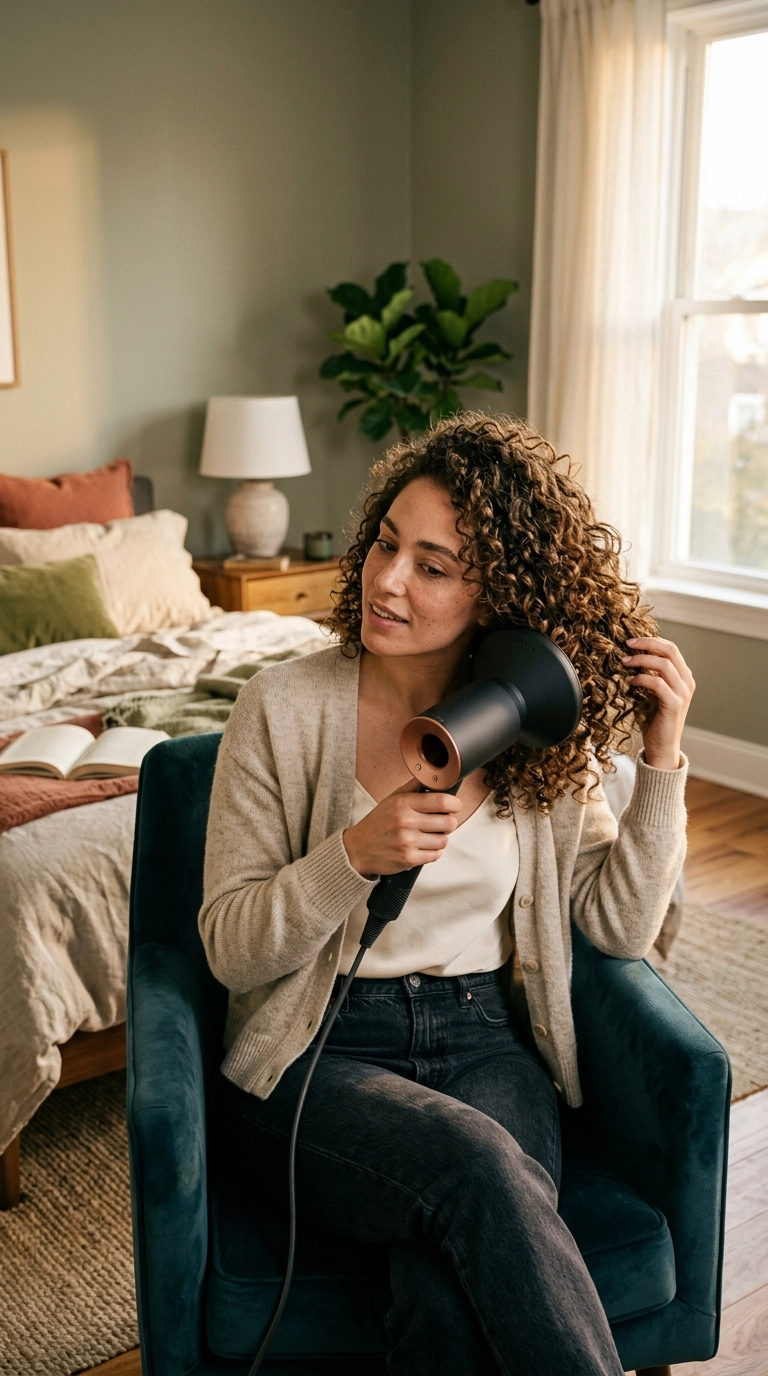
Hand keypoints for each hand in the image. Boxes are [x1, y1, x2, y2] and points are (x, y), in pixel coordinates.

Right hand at [343, 778, 461, 877]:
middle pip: (448, 822)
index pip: (441, 801)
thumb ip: (412, 788)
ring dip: (440, 839)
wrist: (358, 849)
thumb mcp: (391, 800)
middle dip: (450, 822)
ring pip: (444, 840)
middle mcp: (406, 822)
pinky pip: (436, 855)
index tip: (455, 806)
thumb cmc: (377, 823)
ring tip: (429, 836)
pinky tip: (422, 847)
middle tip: (443, 822)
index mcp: (403, 803)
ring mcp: (408, 842)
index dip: (455, 804)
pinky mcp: (409, 859)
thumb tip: (430, 775)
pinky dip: (433, 852)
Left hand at [622, 637, 694, 769]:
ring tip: (624, 661)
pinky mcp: (674, 704)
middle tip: (627, 644)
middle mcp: (686, 682)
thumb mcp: (651, 693)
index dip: (652, 640)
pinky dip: (642, 678)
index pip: (671, 649)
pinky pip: (657, 683)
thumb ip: (648, 675)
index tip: (632, 640)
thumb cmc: (654, 720)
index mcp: (683, 677)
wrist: (662, 747)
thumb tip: (630, 656)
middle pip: (670, 651)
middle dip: (647, 643)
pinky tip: (630, 681)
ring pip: (664, 664)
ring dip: (641, 659)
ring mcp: (683, 693)